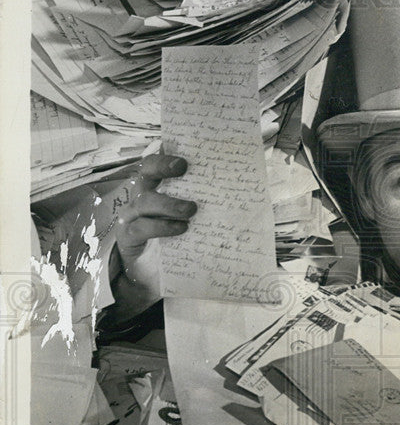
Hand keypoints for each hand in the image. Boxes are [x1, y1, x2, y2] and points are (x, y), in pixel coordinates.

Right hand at [111, 154, 195, 315]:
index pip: (161, 163)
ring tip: (191, 210)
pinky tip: (181, 229)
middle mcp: (143, 196)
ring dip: (168, 203)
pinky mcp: (129, 236)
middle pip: (146, 171)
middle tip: (183, 166)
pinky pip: (142, 227)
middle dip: (162, 165)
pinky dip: (162, 227)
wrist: (151, 276)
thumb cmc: (175, 242)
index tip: (186, 148)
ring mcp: (132, 215)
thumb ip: (206, 207)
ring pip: (145, 201)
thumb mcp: (191, 221)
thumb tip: (244, 198)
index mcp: (159, 188)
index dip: (168, 152)